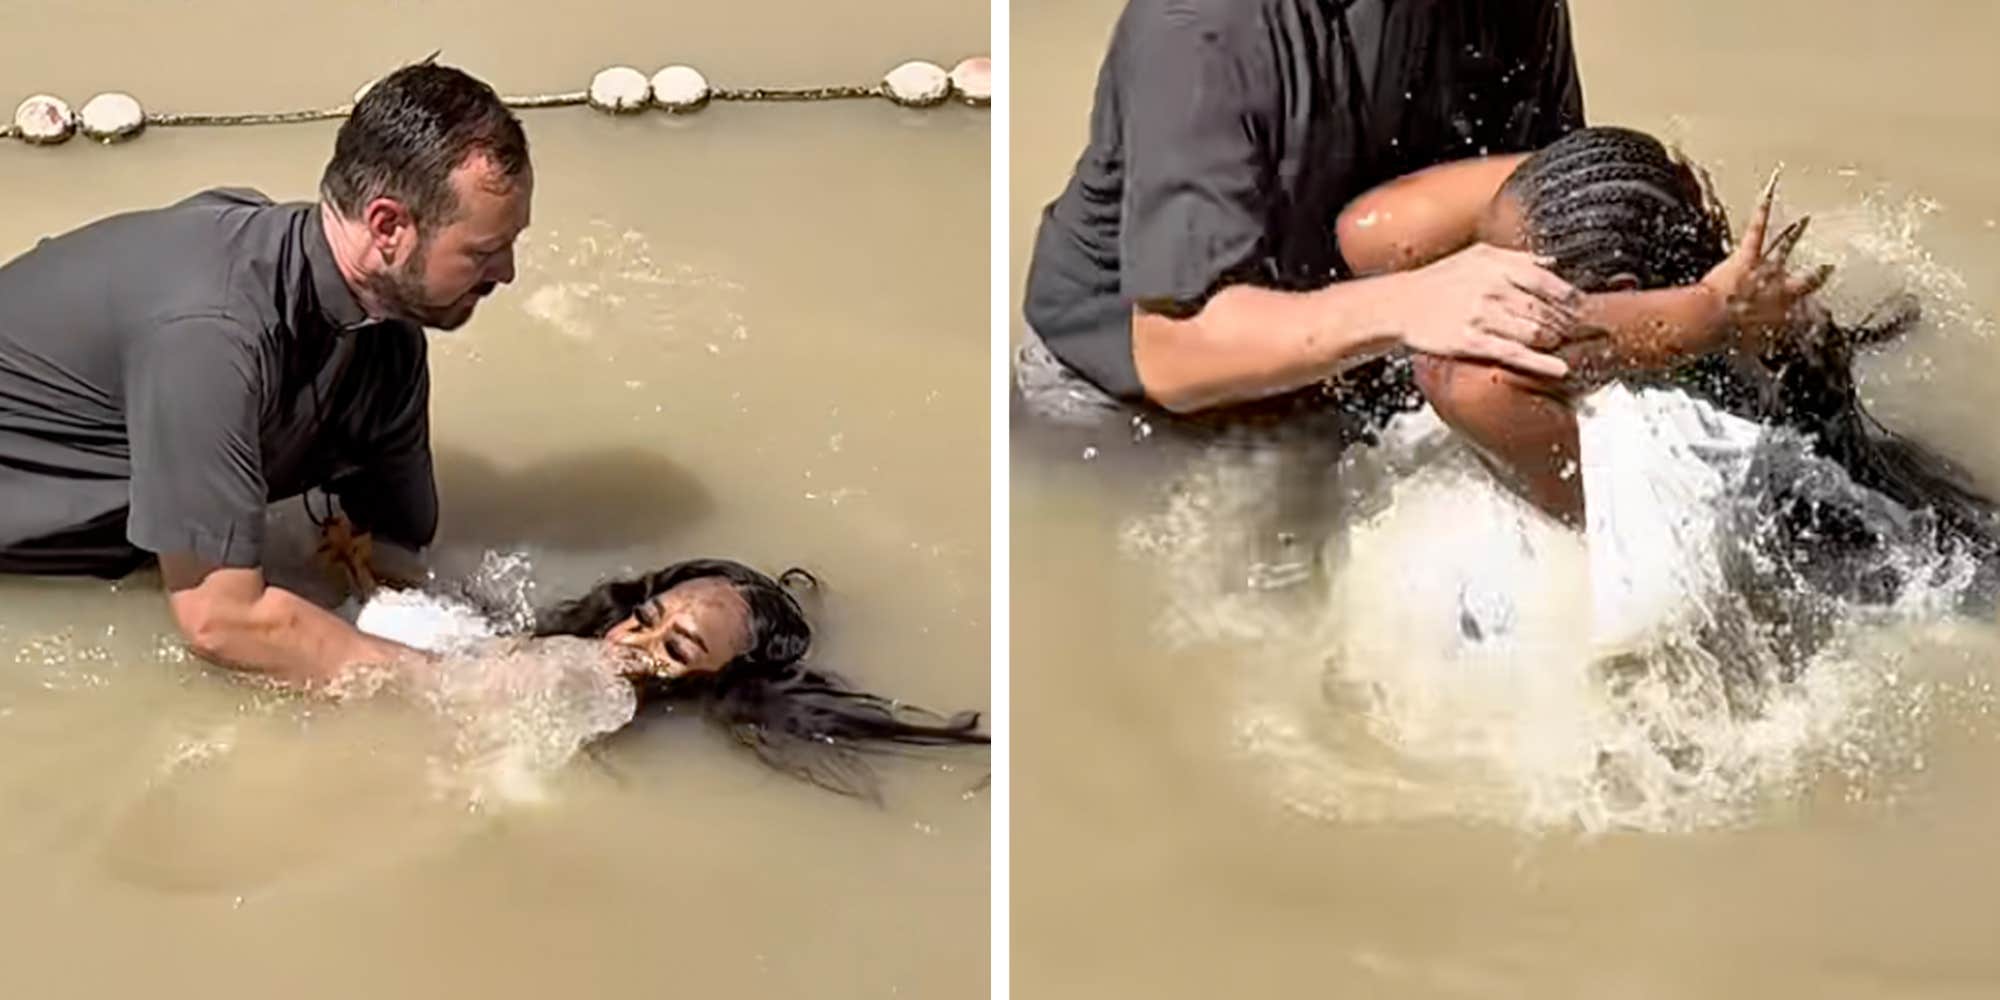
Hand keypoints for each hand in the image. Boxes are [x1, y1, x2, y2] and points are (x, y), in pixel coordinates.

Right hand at [1398, 243, 1583, 379]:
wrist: (1399, 304)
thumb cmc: (1439, 281)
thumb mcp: (1477, 256)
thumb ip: (1517, 258)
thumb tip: (1554, 261)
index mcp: (1496, 265)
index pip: (1547, 281)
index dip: (1569, 297)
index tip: (1580, 307)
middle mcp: (1490, 288)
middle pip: (1545, 310)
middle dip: (1564, 323)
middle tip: (1576, 332)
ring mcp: (1480, 316)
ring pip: (1533, 332)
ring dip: (1553, 342)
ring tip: (1559, 346)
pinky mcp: (1469, 341)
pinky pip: (1513, 353)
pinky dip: (1541, 363)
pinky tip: (1560, 369)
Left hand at [1700, 168, 1834, 357]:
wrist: (1714, 323)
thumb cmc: (1728, 340)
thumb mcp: (1748, 354)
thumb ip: (1757, 355)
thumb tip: (1757, 363)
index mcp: (1783, 318)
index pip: (1806, 314)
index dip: (1813, 314)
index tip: (1820, 313)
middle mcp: (1781, 293)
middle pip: (1807, 280)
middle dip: (1817, 274)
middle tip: (1828, 266)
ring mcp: (1767, 271)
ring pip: (1787, 248)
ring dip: (1797, 233)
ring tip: (1807, 219)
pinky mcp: (1750, 255)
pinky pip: (1759, 227)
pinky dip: (1766, 205)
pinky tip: (1772, 185)